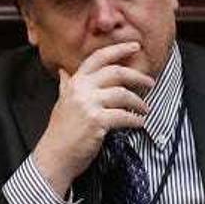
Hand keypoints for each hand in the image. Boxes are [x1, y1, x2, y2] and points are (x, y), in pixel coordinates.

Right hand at [32, 42, 155, 196]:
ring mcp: (88, 105)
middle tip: (150, 82)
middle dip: (137, 76)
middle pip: (116, 72)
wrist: (54, 157)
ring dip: (138, 102)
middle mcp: (81, 90)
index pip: (99, 58)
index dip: (119, 50)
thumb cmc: (60, 133)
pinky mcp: (97, 121)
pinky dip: (135, 120)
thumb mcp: (62, 103)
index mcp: (74, 83)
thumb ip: (66, 85)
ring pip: (123, 94)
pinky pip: (124, 116)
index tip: (135, 47)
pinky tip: (139, 123)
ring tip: (144, 109)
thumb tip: (63, 71)